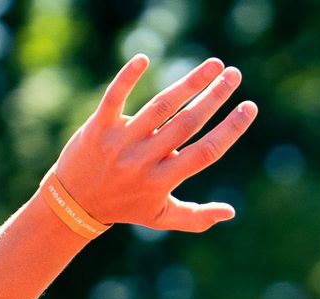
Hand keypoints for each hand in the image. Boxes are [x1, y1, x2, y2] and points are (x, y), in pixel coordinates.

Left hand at [51, 53, 258, 232]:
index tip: (249, 107)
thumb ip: (195, 217)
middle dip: (213, 98)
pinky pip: (114, 98)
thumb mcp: (158, 217)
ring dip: (189, 83)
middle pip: (186, 124)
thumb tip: (231, 212)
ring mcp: (119, 143)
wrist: (71, 205)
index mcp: (161, 180)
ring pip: (160, 108)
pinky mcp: (97, 128)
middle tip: (234, 75)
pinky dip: (127, 78)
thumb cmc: (122, 207)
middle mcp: (142, 161)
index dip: (230, 130)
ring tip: (214, 65)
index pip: (204, 153)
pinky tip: (144, 59)